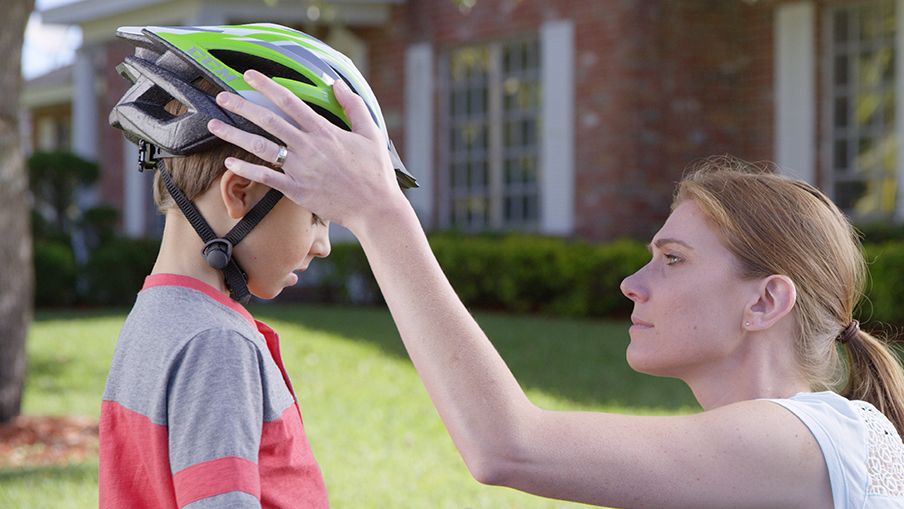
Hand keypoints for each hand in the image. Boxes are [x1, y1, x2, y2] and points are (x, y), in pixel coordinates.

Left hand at [207, 69, 405, 232]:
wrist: (374, 207)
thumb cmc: (375, 172)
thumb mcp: (371, 133)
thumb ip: (354, 106)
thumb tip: (338, 85)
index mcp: (325, 131)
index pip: (290, 102)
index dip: (268, 86)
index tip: (250, 76)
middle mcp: (308, 147)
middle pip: (268, 121)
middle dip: (242, 106)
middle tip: (222, 97)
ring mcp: (300, 169)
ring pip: (261, 147)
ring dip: (235, 134)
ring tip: (214, 125)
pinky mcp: (297, 190)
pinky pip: (266, 177)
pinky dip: (246, 169)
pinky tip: (229, 162)